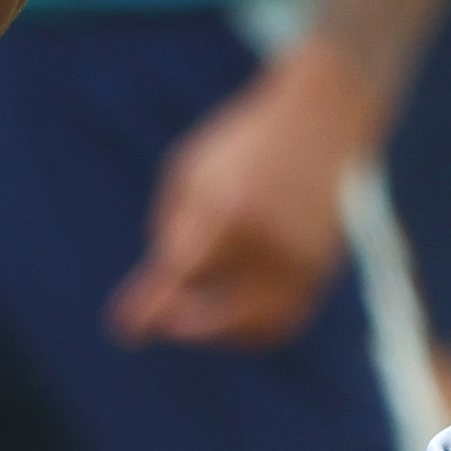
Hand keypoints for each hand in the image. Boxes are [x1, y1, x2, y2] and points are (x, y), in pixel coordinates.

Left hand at [109, 34, 371, 347]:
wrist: (322, 119)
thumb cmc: (244, 145)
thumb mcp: (193, 171)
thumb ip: (173, 228)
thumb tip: (164, 293)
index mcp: (230, 209)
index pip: (184, 274)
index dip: (153, 307)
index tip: (127, 332)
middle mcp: (270, 241)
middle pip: (219, 316)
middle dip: (182, 324)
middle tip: (159, 319)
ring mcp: (303, 260)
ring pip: (253, 328)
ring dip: (218, 331)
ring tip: (195, 307)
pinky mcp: (323, 269)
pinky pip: (283, 320)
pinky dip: (252, 326)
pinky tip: (229, 307)